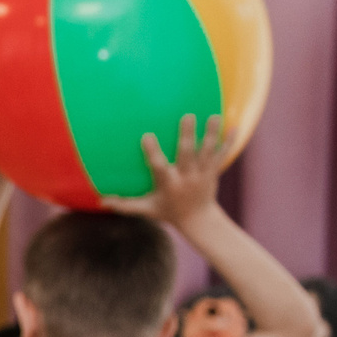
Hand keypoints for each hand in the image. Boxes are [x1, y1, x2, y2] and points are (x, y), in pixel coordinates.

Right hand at [102, 113, 235, 227]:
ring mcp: (202, 174)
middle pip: (187, 155)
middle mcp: (187, 178)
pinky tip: (234, 126)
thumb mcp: (145, 209)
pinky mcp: (214, 171)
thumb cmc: (168, 213)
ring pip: (207, 151)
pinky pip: (222, 154)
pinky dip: (229, 141)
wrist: (199, 220)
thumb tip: (101, 201)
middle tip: (187, 116)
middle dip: (187, 136)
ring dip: (211, 134)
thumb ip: (124, 204)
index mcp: (169, 185)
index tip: (146, 136)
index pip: (159, 167)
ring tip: (213, 115)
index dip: (153, 152)